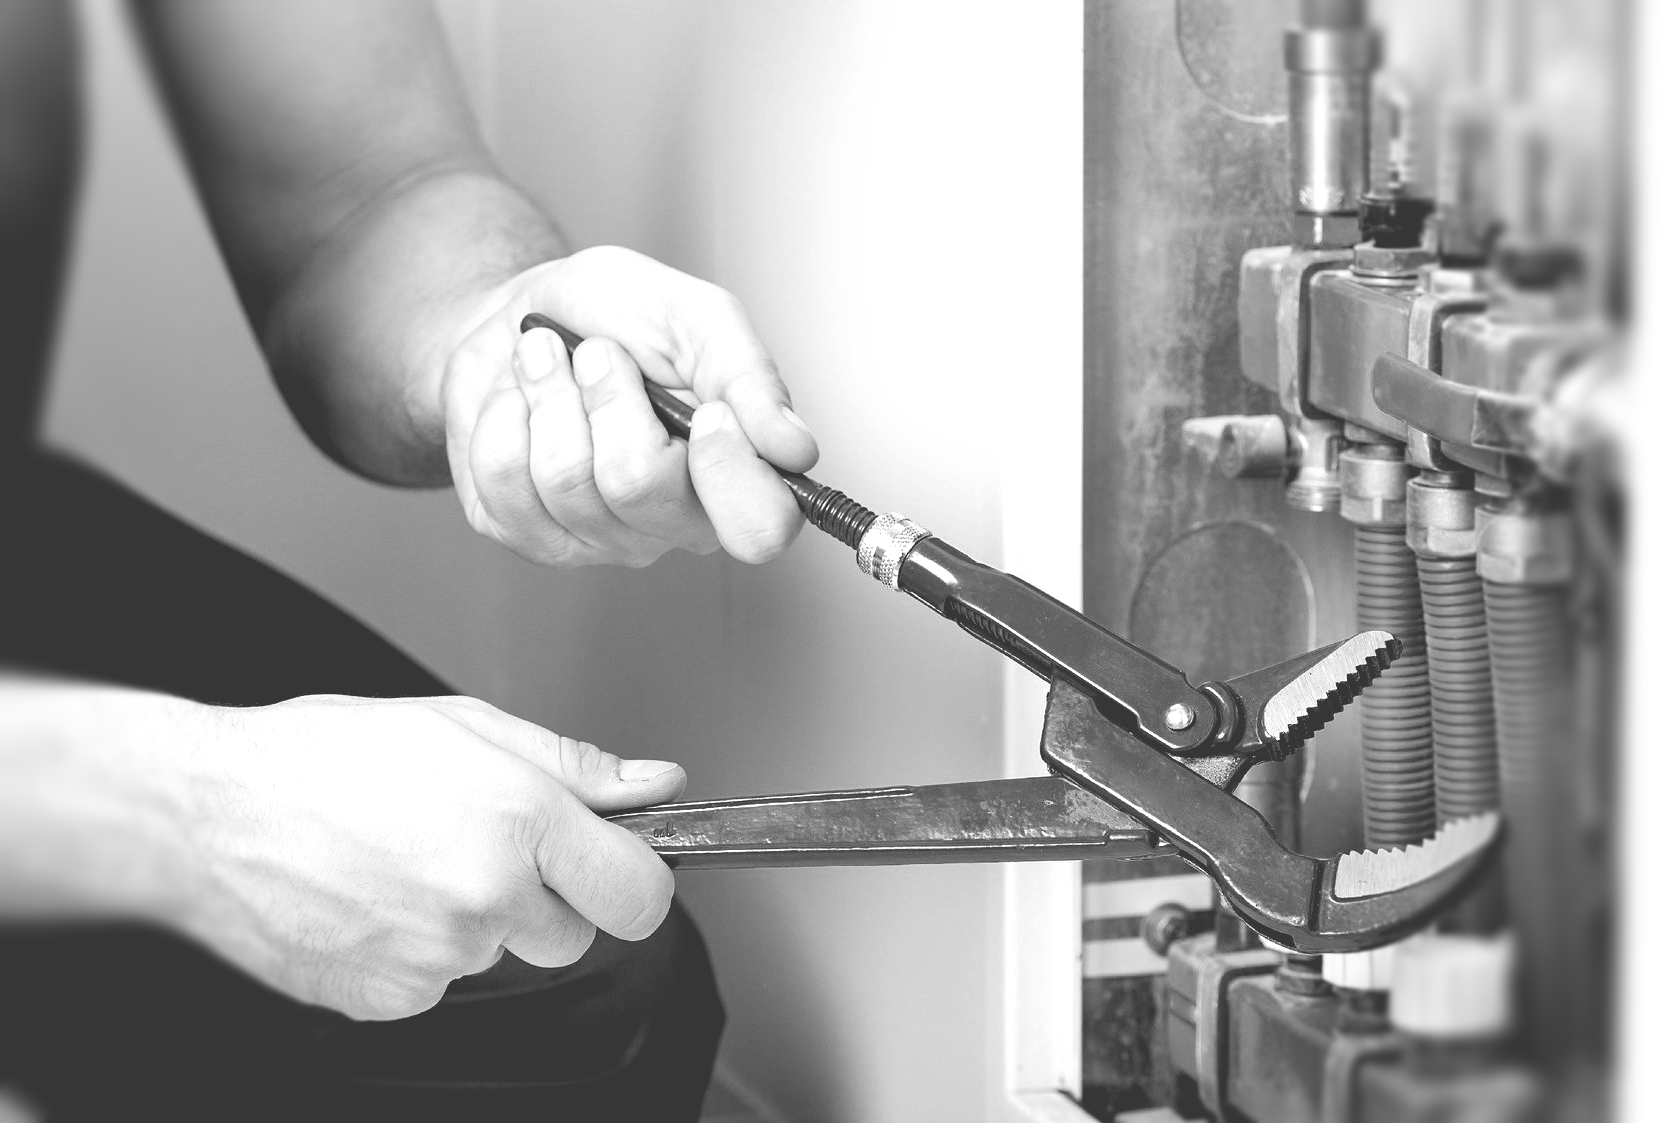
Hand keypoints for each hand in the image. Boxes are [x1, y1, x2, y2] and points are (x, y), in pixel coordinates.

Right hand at [178, 694, 683, 1020]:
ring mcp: (439, 957)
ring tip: (410, 859)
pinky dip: (422, 951)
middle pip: (576, 933)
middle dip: (548, 897)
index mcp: (519, 819)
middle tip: (482, 845)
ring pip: (504, 955)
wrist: (208, 813)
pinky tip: (378, 898)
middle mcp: (487, 895)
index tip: (621, 865)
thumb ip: (574, 766)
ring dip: (480, 920)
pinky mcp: (392, 999)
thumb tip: (654, 785)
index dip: (637, 878)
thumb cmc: (326, 756)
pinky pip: (443, 984)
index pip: (641, 892)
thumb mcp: (465, 725)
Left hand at [441, 246, 820, 567]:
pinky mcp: (527, 535)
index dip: (730, 470)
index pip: (760, 528)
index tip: (707, 408)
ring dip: (549, 392)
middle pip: (636, 486)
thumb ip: (747, 375)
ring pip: (563, 478)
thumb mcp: (693, 316)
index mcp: (733, 478)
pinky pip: (502, 477)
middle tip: (600, 356)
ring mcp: (596, 539)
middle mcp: (671, 524)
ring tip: (554, 366)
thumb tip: (795, 447)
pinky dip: (505, 412)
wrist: (518, 321)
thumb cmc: (613, 318)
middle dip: (607, 394)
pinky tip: (521, 402)